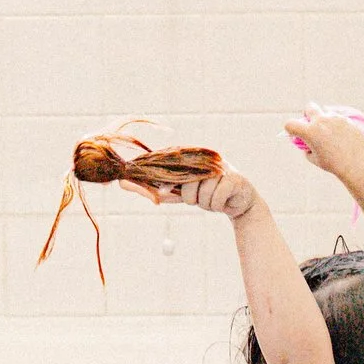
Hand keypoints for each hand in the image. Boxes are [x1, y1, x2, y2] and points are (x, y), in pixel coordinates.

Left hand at [125, 172, 258, 219]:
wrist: (239, 203)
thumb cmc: (208, 194)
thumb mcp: (182, 193)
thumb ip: (159, 191)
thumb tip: (124, 184)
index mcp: (193, 158)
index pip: (171, 163)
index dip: (160, 176)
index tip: (144, 185)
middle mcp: (206, 160)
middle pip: (185, 183)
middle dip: (190, 197)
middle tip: (200, 198)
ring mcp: (222, 168)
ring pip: (200, 194)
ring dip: (206, 203)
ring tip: (214, 198)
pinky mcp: (235, 180)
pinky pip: (215, 199)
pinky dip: (217, 205)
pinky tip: (224, 200)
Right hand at [286, 105, 363, 184]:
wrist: (358, 164)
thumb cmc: (335, 164)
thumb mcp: (315, 159)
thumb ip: (308, 149)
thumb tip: (308, 144)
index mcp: (310, 131)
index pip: (290, 124)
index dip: (290, 129)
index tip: (295, 134)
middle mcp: (321, 121)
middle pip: (309, 107)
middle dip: (308, 114)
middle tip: (312, 124)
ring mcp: (335, 118)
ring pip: (326, 113)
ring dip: (325, 120)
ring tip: (331, 135)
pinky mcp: (347, 120)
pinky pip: (338, 118)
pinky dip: (337, 125)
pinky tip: (342, 137)